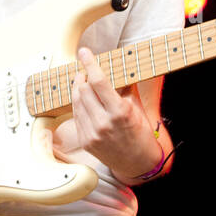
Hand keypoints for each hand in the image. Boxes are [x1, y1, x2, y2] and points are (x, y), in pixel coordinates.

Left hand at [70, 47, 160, 178]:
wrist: (137, 162)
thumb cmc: (140, 132)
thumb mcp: (136, 107)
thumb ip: (125, 86)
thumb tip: (118, 65)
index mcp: (119, 112)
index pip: (99, 82)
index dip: (90, 64)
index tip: (84, 52)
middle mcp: (103, 123)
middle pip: (83, 89)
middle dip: (82, 75)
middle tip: (85, 69)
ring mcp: (92, 133)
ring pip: (76, 101)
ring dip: (78, 88)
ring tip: (83, 82)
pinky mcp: (85, 140)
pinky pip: (76, 115)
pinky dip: (78, 103)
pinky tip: (84, 99)